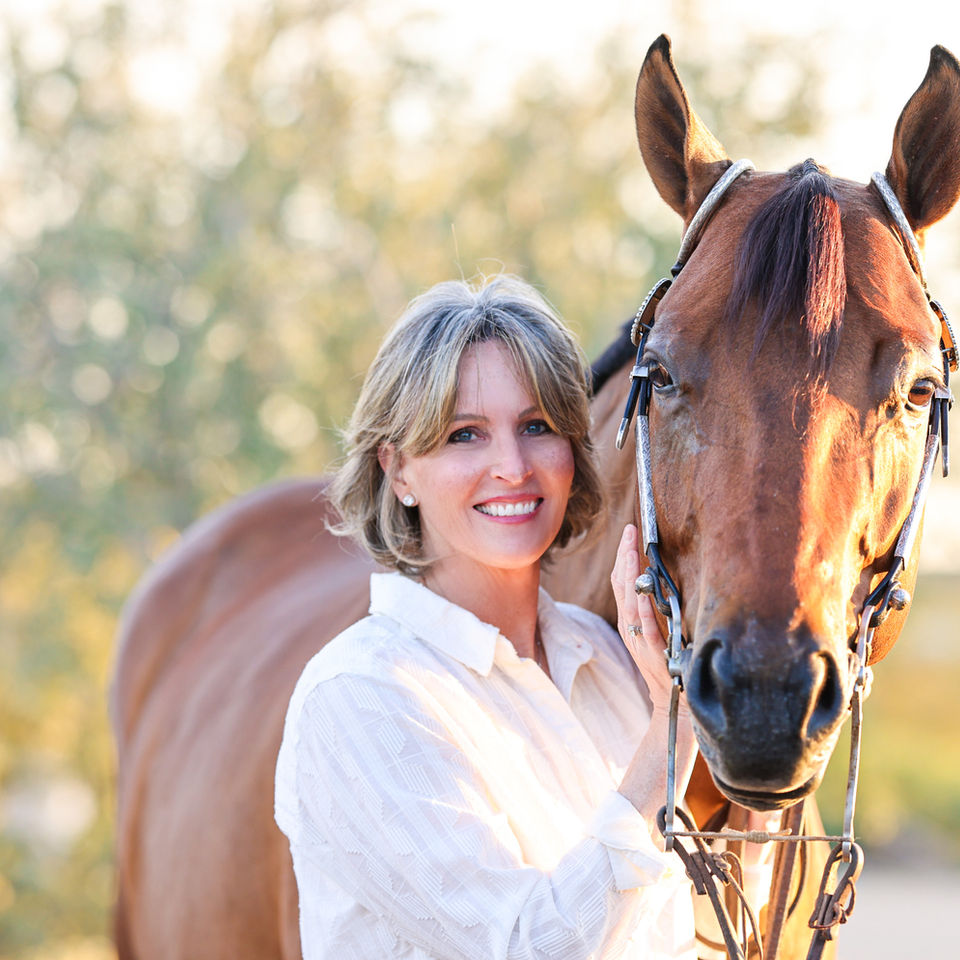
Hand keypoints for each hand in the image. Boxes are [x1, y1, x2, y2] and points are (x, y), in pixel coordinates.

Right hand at [610, 524, 676, 712]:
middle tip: (629, 532)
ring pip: (630, 603)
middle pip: (620, 586)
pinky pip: (647, 629)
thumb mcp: (659, 629)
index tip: (629, 532)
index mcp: (630, 620)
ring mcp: (639, 641)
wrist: (672, 700)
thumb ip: (656, 605)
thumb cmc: (669, 662)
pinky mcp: (654, 654)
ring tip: (630, 552)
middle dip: (624, 556)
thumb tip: (659, 575)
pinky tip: (644, 594)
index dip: (622, 555)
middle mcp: (630, 627)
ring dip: (629, 576)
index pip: (620, 581)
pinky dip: (644, 610)